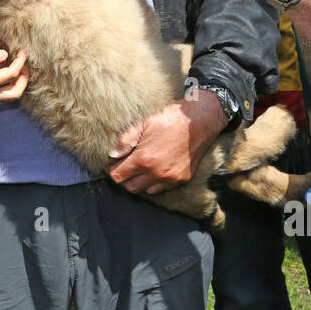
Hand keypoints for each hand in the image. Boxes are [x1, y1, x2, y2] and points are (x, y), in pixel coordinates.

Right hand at [0, 47, 28, 104]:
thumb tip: (4, 55)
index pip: (10, 74)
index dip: (19, 62)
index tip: (21, 51)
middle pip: (15, 93)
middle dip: (24, 78)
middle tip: (24, 63)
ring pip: (9, 96)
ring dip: (16, 82)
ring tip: (16, 66)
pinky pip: (0, 94)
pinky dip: (7, 83)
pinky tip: (3, 69)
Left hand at [106, 93, 226, 195]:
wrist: (199, 120)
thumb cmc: (170, 119)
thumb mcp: (144, 123)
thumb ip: (126, 140)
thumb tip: (113, 154)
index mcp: (144, 159)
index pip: (118, 176)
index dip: (111, 170)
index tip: (112, 164)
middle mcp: (157, 173)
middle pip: (130, 187)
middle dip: (124, 177)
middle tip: (125, 165)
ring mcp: (170, 178)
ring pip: (146, 190)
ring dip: (140, 181)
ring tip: (140, 167)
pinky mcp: (182, 179)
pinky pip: (162, 188)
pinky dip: (155, 182)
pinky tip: (155, 169)